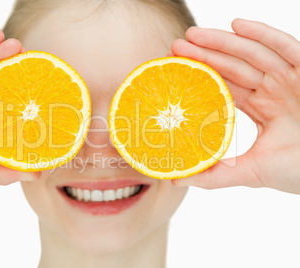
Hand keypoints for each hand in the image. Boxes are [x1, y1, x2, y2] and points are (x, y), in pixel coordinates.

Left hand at [169, 18, 299, 194]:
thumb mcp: (252, 172)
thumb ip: (216, 176)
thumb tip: (176, 180)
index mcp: (261, 108)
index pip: (223, 86)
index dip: (199, 76)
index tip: (174, 69)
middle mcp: (273, 89)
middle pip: (233, 66)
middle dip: (204, 54)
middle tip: (175, 46)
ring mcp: (291, 78)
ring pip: (252, 53)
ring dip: (222, 41)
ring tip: (192, 34)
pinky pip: (286, 47)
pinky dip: (263, 34)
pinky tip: (236, 24)